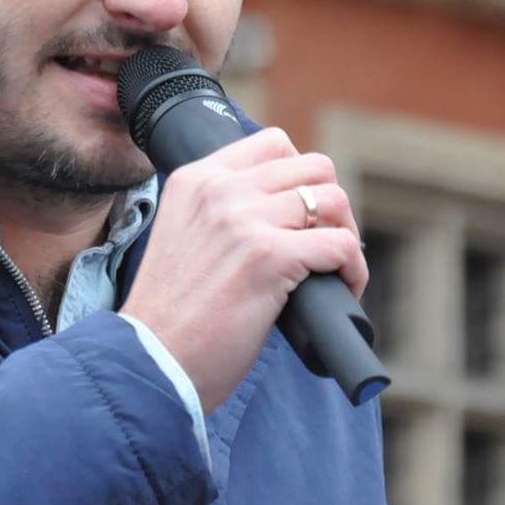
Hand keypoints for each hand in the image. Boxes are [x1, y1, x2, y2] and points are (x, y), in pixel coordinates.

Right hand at [120, 127, 366, 412]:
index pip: (272, 143)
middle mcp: (220, 190)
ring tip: (338, 266)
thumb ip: (219, 212)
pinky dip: (354, 268)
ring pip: (332, 199)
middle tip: (327, 240)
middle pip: (313, 166)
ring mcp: (245, 220)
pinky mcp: (269, 258)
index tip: (303, 211)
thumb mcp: (183, 236)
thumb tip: (283, 213)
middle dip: (331, 203)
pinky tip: (345, 288)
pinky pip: (341, 245)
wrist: (150, 361)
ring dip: (346, 232)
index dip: (300, 175)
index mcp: (196, 179)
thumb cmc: (170, 315)